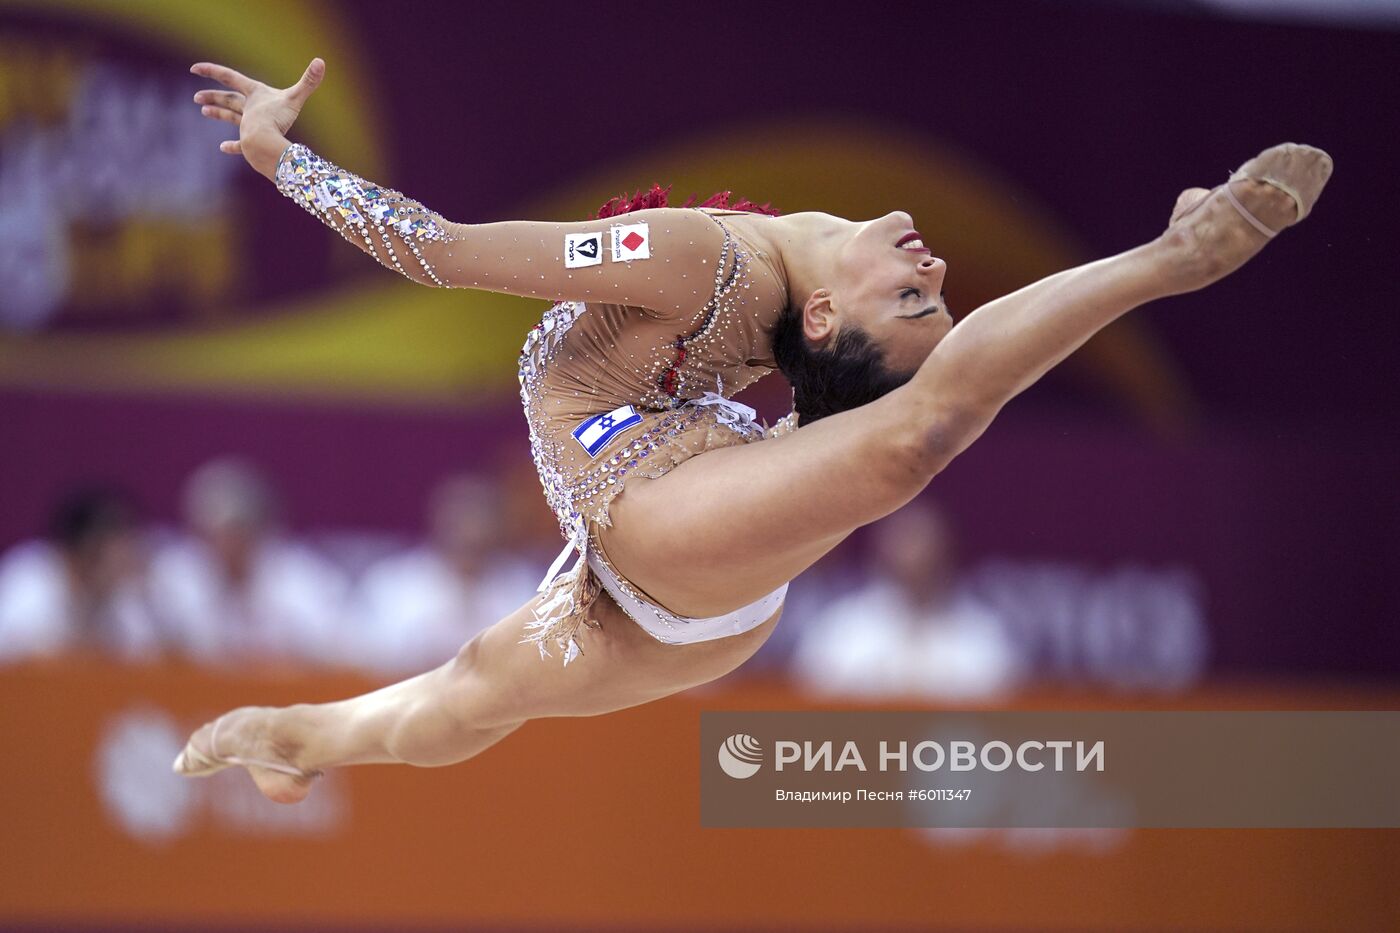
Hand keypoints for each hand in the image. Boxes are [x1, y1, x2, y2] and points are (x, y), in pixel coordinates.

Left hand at [191, 58, 324, 179]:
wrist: (265, 144)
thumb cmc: (278, 120)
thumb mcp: (295, 98)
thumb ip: (308, 82)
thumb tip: (322, 62)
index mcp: (255, 94)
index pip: (230, 77)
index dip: (212, 70)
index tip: (193, 68)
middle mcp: (248, 109)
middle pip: (228, 99)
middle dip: (213, 96)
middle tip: (196, 97)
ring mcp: (247, 126)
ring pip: (230, 117)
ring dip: (218, 113)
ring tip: (204, 111)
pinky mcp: (249, 142)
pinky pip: (241, 144)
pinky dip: (233, 146)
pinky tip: (224, 147)